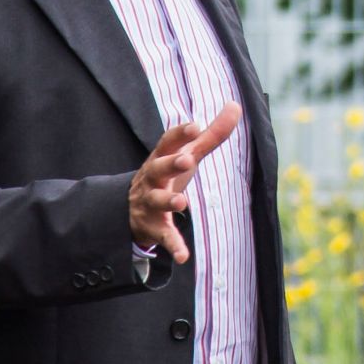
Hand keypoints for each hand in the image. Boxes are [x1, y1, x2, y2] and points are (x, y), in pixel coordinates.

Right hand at [129, 104, 240, 260]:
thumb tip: (235, 106)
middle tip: (186, 161)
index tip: (196, 126)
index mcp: (161, 158)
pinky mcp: (153, 227)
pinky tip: (183, 256)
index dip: (180, 134)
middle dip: (170, 164)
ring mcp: (150, 203)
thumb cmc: (166, 175)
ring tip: (183, 202)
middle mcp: (152, 178)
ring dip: (169, 201)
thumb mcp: (186, 155)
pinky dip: (173, 245)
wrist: (128, 209)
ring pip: (156, 201)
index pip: (168, 142)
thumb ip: (211, 135)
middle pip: (157, 168)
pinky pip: (163, 236)